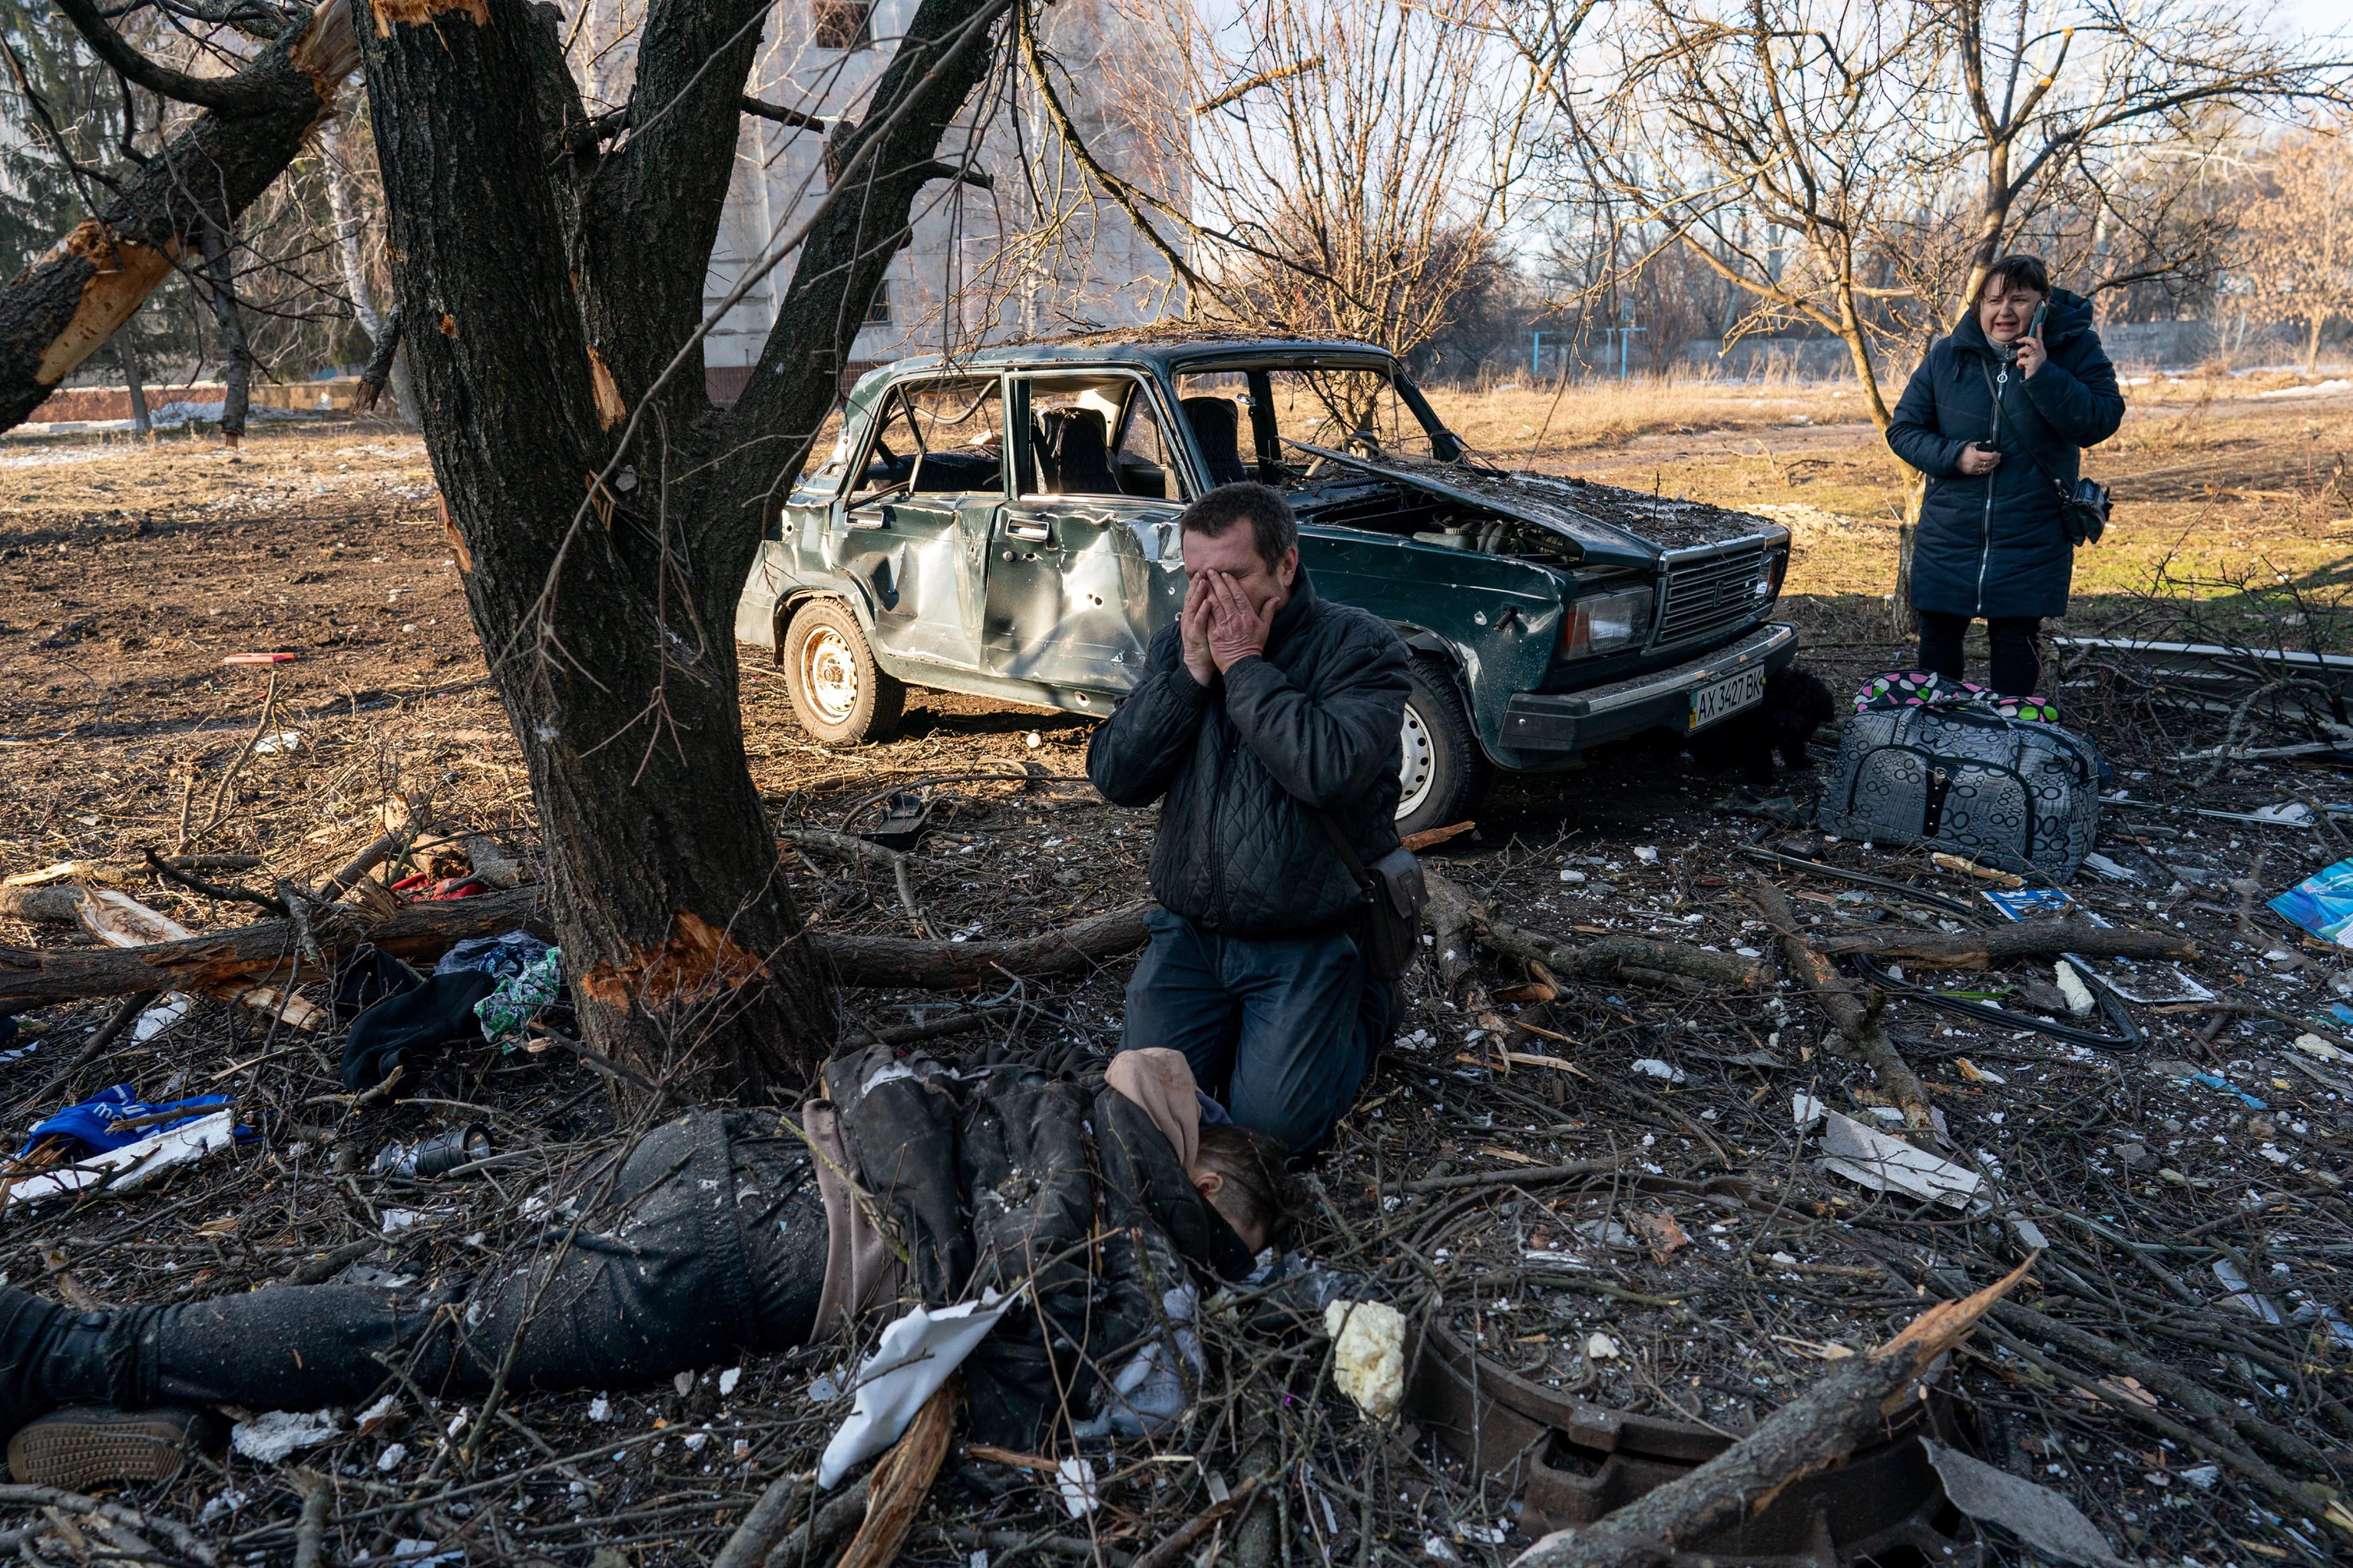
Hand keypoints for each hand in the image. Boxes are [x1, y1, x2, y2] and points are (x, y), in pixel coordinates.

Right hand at [1179, 571, 1217, 686]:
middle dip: (1198, 583)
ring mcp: (1191, 626)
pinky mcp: (1195, 636)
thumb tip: (1216, 599)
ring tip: (1203, 581)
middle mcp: (1190, 617)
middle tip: (1203, 570)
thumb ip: (1212, 611)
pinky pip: (1198, 622)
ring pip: (1193, 606)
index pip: (1197, 595)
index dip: (1200, 582)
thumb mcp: (1208, 625)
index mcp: (1195, 614)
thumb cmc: (1206, 644)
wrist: (1198, 664)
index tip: (1206, 571)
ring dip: (1198, 593)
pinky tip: (1207, 603)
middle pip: (1193, 597)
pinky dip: (1202, 612)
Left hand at [1205, 571, 1276, 672]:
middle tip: (1210, 571)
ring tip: (1203, 580)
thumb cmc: (1253, 646)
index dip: (1231, 583)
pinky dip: (1203, 607)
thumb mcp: (1265, 628)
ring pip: (1214, 604)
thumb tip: (1275, 598)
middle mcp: (1236, 619)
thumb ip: (1268, 611)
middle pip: (1225, 596)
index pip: (1239, 595)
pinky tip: (1198, 598)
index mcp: (1248, 616)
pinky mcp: (1214, 634)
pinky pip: (1207, 618)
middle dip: (1217, 582)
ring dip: (1208, 590)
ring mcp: (1224, 626)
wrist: (1243, 665)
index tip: (1225, 574)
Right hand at [1957, 442, 2001, 476]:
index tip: (1997, 452)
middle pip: (1990, 462)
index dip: (1995, 454)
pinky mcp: (1973, 473)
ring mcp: (1974, 469)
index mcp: (1975, 455)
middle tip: (1999, 456)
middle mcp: (1976, 463)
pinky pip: (1983, 472)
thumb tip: (1990, 442)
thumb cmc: (1962, 451)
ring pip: (1987, 468)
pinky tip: (1992, 466)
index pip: (1989, 456)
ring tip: (1997, 461)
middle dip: (1996, 459)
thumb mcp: (1970, 445)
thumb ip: (1981, 444)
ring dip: (1994, 465)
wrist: (1953, 460)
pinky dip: (1989, 469)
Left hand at [2015, 333, 2046, 377]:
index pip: (2040, 339)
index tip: (2038, 323)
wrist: (2039, 379)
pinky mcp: (2032, 363)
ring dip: (2020, 354)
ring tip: (2020, 359)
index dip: (2039, 331)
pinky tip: (2021, 368)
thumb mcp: (2035, 358)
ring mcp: (2037, 357)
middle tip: (2019, 340)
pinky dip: (2018, 364)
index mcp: (2041, 350)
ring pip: (2025, 349)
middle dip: (2025, 339)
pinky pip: (2021, 360)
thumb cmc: (2035, 368)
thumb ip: (2031, 351)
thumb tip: (2023, 346)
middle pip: (2033, 341)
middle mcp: (2040, 352)